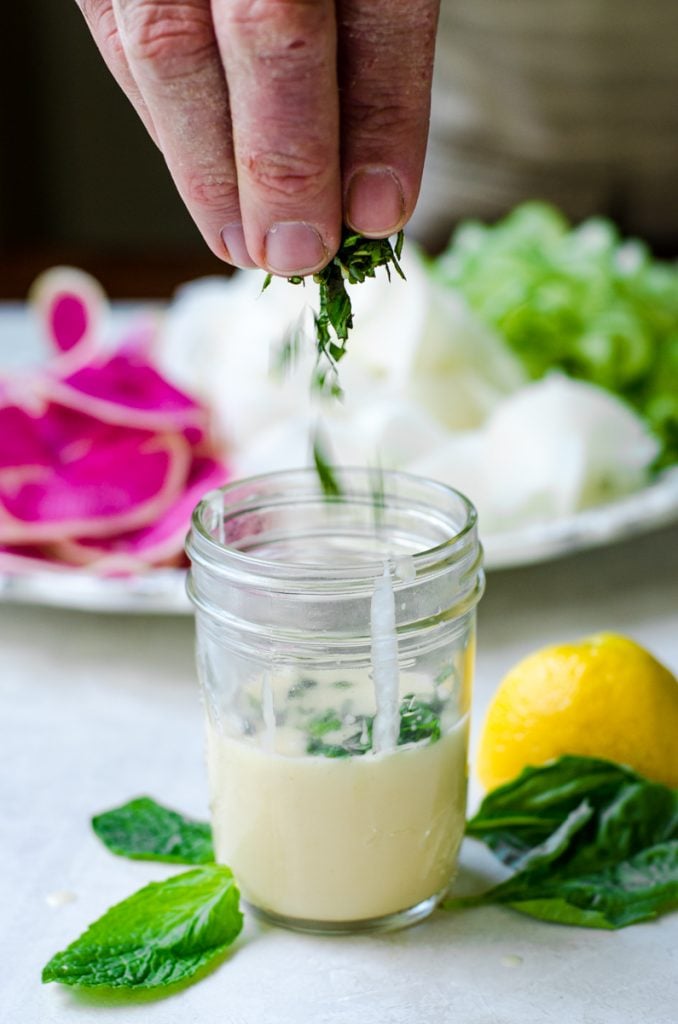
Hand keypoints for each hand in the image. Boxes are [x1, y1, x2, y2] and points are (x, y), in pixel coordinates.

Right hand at [76, 0, 439, 273]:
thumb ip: (374, 48)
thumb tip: (370, 198)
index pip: (372, 8)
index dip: (379, 118)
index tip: (378, 213)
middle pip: (265, 25)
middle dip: (282, 161)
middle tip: (298, 253)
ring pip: (168, 45)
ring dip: (208, 165)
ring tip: (243, 241)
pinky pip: (122, 39)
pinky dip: (164, 121)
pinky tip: (199, 175)